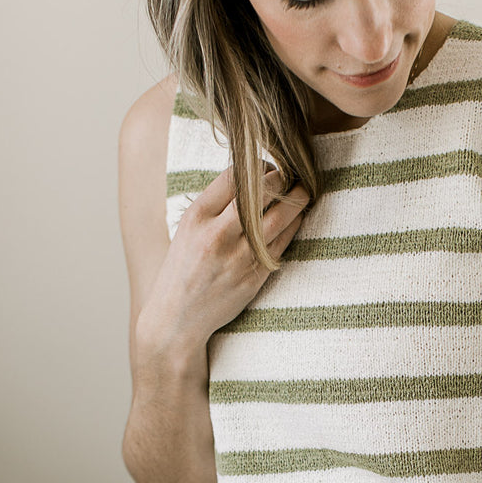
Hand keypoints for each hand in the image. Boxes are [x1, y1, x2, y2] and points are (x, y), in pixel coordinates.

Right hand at [141, 163, 309, 354]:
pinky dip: (293, 226)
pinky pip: (282, 243)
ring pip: (279, 218)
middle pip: (261, 193)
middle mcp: (217, 234)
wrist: (178, 316)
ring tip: (303, 191)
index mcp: (197, 217)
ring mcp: (238, 257)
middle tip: (292, 173)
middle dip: (282, 178)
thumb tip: (250, 176)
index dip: (257, 166)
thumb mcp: (188, 229)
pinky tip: (297, 217)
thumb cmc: (183, 268)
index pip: (235, 176)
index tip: (268, 166)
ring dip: (296, 200)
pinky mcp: (254, 276)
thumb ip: (214, 205)